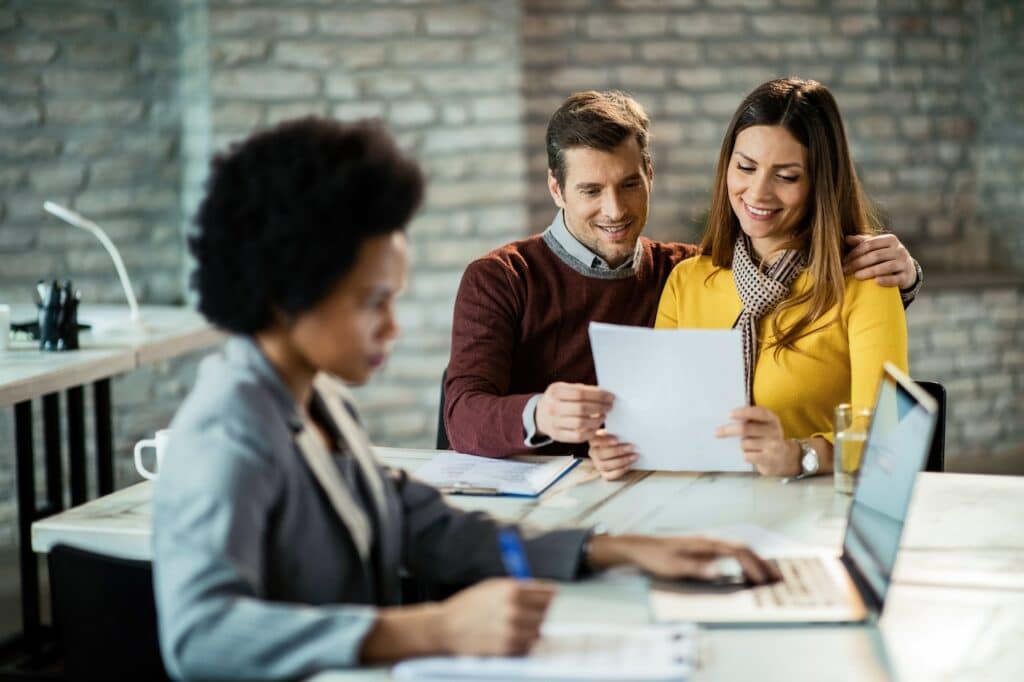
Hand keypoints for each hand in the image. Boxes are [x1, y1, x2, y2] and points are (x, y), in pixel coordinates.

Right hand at [439, 578, 556, 656]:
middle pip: (546, 613)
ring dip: (530, 629)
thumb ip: (518, 588)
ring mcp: (511, 631)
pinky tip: (506, 636)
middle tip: (527, 612)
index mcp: (512, 590)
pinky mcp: (507, 650)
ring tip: (512, 625)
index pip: (549, 593)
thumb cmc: (468, 606)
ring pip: (538, 631)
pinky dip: (521, 643)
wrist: (445, 628)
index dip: (548, 595)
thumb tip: (543, 592)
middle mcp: (514, 610)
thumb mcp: (492, 587)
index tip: (548, 598)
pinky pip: (526, 646)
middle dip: (539, 612)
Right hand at [535, 382, 613, 442]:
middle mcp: (552, 407)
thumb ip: (583, 389)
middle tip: (609, 407)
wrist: (540, 415)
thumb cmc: (558, 400)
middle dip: (600, 407)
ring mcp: (553, 423)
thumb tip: (604, 394)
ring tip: (603, 416)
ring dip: (597, 420)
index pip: (580, 393)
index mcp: (555, 392)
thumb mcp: (565, 389)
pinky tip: (595, 427)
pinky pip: (578, 436)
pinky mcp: (557, 435)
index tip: (610, 397)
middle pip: (581, 408)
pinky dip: (590, 432)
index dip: (598, 396)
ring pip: (581, 423)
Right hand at [587, 429, 637, 480]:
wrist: (620, 450)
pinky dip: (620, 471)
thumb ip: (617, 432)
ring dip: (621, 461)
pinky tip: (629, 466)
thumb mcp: (615, 433)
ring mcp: (598, 464)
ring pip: (605, 465)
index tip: (617, 440)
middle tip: (631, 447)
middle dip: (617, 451)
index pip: (596, 440)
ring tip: (634, 456)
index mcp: (594, 441)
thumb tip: (625, 431)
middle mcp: (593, 453)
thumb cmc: (618, 439)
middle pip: (601, 454)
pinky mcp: (604, 474)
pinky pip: (610, 476)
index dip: (605, 441)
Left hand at [588, 534, 779, 583]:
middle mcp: (709, 540)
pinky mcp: (703, 548)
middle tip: (777, 579)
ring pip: (738, 548)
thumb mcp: (674, 566)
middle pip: (743, 548)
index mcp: (706, 543)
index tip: (764, 581)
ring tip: (767, 576)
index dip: (753, 566)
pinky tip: (746, 571)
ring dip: (754, 561)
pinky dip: (744, 560)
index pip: (738, 552)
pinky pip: (730, 552)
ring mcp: (707, 543)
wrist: (640, 547)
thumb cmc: (656, 558)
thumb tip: (720, 572)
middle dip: (761, 563)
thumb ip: (697, 568)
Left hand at [715, 406, 799, 476]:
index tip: (729, 414)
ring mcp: (773, 445)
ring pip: (745, 444)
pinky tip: (752, 456)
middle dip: (729, 430)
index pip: (759, 413)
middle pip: (746, 429)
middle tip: (716, 432)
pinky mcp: (769, 459)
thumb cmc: (767, 438)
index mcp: (772, 419)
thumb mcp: (764, 426)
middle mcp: (774, 430)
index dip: (744, 412)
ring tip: (749, 447)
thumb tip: (727, 419)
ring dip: (742, 446)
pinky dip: (745, 456)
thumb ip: (751, 421)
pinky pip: (747, 456)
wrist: (785, 458)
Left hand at [843, 233, 915, 288]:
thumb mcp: (875, 247)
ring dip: (869, 272)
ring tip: (856, 276)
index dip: (855, 252)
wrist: (906, 269)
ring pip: (886, 266)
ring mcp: (904, 263)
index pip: (869, 244)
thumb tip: (846, 238)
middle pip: (876, 255)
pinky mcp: (906, 276)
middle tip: (845, 270)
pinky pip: (896, 278)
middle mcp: (899, 250)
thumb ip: (862, 242)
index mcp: (890, 240)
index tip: (844, 261)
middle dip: (858, 263)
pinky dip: (886, 280)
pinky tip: (875, 282)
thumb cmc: (885, 256)